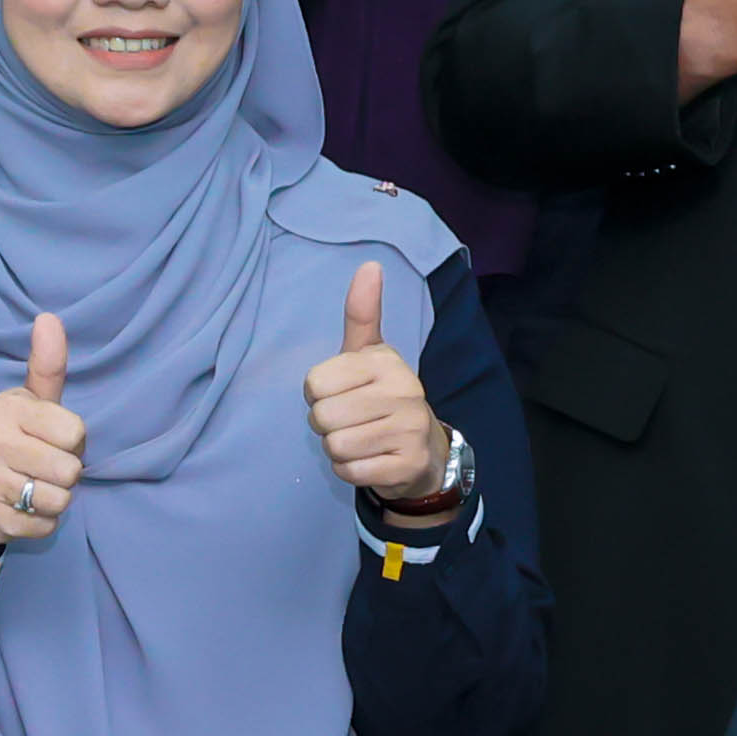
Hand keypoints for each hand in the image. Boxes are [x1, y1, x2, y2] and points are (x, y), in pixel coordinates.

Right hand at [0, 312, 84, 573]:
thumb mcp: (28, 402)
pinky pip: (46, 526)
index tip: (48, 440)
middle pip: (71, 470)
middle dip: (63, 474)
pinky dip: (41, 523)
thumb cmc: (9, 441)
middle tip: (39, 468)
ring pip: (61, 501)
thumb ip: (46, 365)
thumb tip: (49, 317)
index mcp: (7, 408)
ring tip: (30, 489)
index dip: (71, 442)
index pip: (76, 433)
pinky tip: (21, 510)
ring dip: (53, 500)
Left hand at [304, 261, 450, 506]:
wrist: (422, 450)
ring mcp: (409, 430)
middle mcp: (404, 391)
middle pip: (321, 417)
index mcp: (385, 361)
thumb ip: (361, 313)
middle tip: (352, 421)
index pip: (314, 384)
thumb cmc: (382, 396)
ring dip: (338, 449)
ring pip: (334, 446)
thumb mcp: (369, 354)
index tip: (343, 394)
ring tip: (362, 439)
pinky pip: (349, 471)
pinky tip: (370, 460)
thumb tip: (369, 264)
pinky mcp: (407, 465)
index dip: (318, 394)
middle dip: (327, 424)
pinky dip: (350, 470)